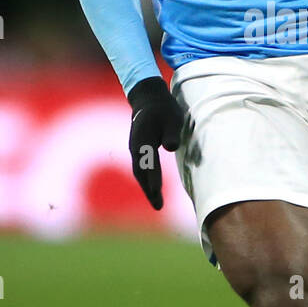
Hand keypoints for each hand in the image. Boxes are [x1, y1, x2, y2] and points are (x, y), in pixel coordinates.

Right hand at [127, 76, 183, 209]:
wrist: (149, 100)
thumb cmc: (164, 109)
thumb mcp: (172, 117)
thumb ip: (171, 132)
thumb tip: (171, 147)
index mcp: (144, 138)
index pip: (149, 161)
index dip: (152, 176)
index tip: (156, 191)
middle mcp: (136, 146)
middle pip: (140, 171)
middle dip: (148, 189)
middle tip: (159, 206)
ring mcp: (135, 149)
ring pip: (139, 172)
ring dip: (147, 188)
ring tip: (158, 204)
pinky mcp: (138, 151)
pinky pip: (140, 169)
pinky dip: (146, 181)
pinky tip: (153, 190)